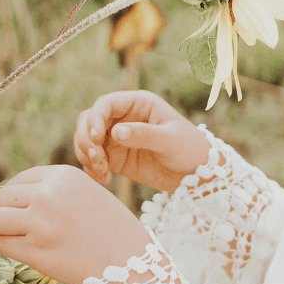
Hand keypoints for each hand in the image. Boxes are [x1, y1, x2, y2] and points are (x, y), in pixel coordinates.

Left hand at [0, 164, 150, 283]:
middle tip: (21, 227)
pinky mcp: (36, 251)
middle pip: (2, 199)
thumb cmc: (113, 230)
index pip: (19, 179)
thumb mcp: (89, 193)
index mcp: (64, 176)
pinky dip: (10, 248)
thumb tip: (7, 198)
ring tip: (21, 238)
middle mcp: (49, 195)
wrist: (132, 264)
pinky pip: (3, 244)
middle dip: (7, 213)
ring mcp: (41, 223)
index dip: (17, 196)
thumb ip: (55, 189)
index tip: (25, 210)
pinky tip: (28, 251)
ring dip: (4, 230)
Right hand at [74, 90, 210, 192]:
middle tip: (97, 158)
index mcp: (138, 104)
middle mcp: (123, 118)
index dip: (95, 118)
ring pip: (86, 140)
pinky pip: (93, 160)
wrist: (197, 175)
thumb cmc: (190, 149)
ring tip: (102, 171)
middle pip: (89, 120)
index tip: (97, 138)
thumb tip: (116, 132)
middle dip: (86, 139)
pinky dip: (92, 169)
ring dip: (87, 155)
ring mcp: (117, 138)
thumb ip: (144, 135)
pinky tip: (104, 179)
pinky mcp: (115, 158)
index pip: (106, 104)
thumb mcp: (170, 141)